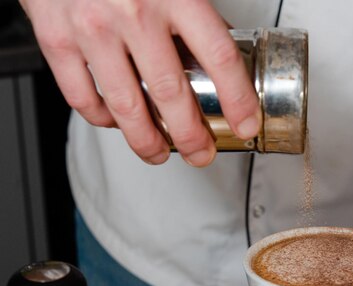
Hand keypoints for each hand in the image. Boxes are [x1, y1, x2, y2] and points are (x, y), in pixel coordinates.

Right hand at [20, 0, 260, 165]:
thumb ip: (196, 11)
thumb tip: (222, 55)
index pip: (218, 57)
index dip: (238, 99)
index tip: (246, 124)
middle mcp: (133, 11)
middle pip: (171, 94)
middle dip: (191, 136)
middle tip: (201, 153)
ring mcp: (92, 27)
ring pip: (126, 107)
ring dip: (147, 141)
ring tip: (160, 153)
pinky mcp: (56, 38)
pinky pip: (82, 97)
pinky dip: (102, 119)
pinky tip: (117, 123)